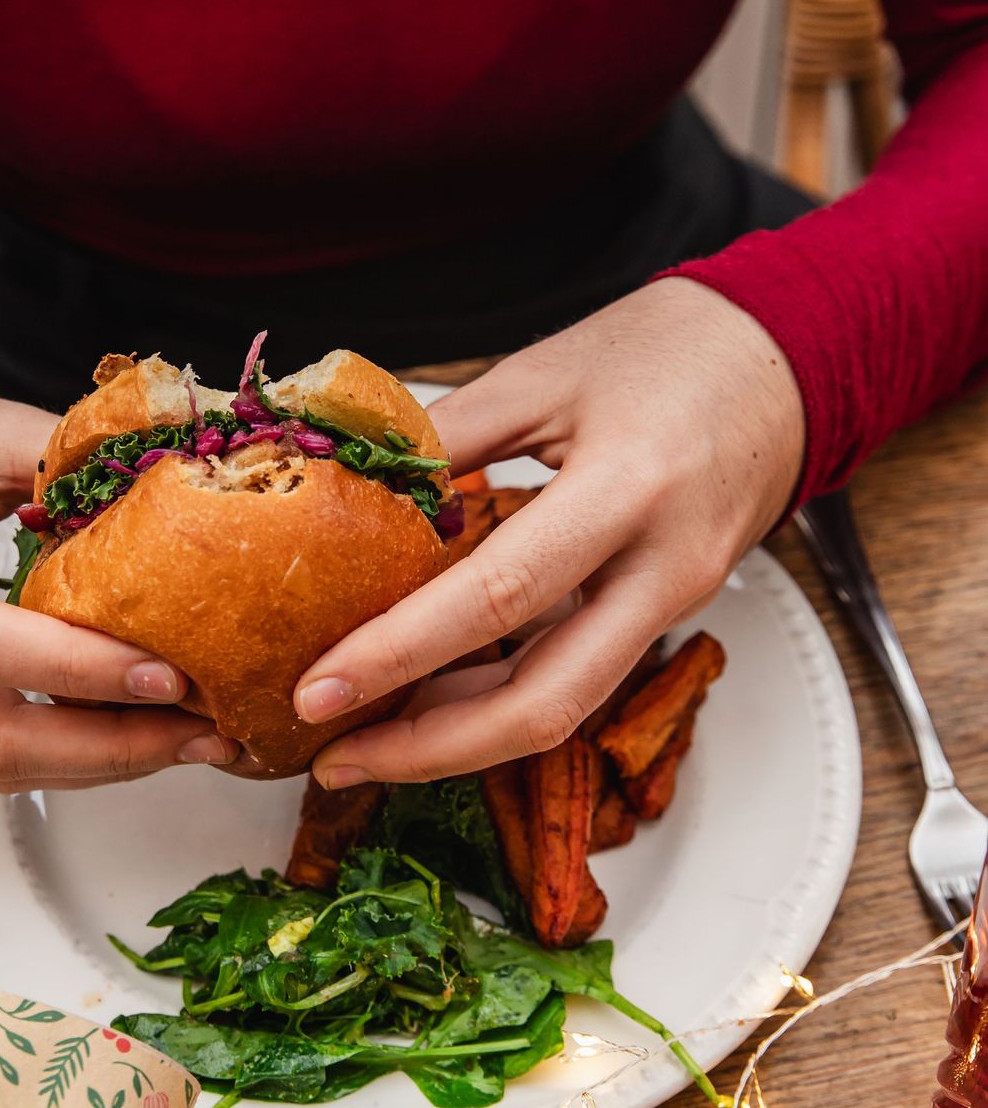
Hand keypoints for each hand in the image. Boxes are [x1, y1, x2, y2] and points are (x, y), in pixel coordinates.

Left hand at [293, 281, 804, 783]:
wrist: (789, 360)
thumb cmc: (671, 350)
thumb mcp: (544, 370)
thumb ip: (442, 435)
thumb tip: (341, 485)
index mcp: (629, 491)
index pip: (498, 597)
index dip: (399, 654)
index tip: (318, 688)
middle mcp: (662, 569)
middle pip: (543, 702)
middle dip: (428, 749)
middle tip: (334, 757)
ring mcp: (674, 603)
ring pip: (561, 708)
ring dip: (458, 737)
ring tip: (366, 741)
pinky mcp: (665, 615)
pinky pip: (575, 677)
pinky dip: (498, 696)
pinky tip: (431, 699)